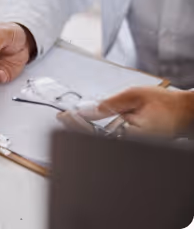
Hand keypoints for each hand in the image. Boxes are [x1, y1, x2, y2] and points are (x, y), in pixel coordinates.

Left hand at [58, 87, 193, 136]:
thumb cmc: (165, 104)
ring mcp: (129, 146)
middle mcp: (129, 145)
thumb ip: (109, 105)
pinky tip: (84, 123)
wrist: (184, 112)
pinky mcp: (130, 143)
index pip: (95, 134)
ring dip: (82, 130)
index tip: (65, 116)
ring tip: (68, 119)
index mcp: (131, 136)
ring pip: (99, 141)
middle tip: (62, 117)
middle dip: (75, 128)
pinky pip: (107, 138)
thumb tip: (87, 111)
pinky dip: (92, 130)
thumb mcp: (134, 97)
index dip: (77, 125)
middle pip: (94, 140)